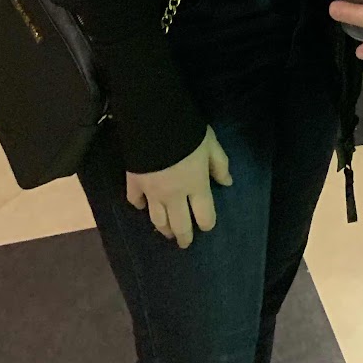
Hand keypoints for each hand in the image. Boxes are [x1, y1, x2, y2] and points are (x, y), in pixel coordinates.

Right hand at [124, 126, 231, 248]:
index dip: (207, 223)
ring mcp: (152, 193)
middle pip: (180, 226)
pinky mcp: (134, 184)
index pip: (204, 216)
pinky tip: (143, 205)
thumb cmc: (188, 132)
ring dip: (164, 229)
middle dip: (184, 236)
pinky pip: (135, 202)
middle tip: (185, 241)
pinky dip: (140, 206)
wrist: (154, 121)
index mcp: (196, 186)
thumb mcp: (211, 144)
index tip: (206, 224)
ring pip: (158, 220)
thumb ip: (220, 165)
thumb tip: (228, 183)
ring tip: (167, 232)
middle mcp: (174, 196)